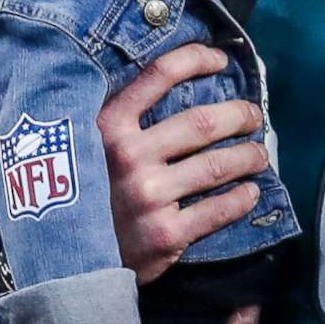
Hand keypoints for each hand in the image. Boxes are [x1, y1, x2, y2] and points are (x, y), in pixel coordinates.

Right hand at [98, 44, 266, 284]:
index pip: (159, 75)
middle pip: (202, 122)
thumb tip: (174, 88)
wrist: (66, 264)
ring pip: (217, 166)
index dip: (196, 59)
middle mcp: (128, 157)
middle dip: (238, 115)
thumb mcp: (86, 148)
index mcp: (107, 127)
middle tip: (253, 117)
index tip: (221, 61)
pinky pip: (218, 210)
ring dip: (248, 156)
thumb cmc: (85, 197)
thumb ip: (120, 121)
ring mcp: (148, 196)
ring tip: (258, 155)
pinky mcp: (165, 234)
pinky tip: (250, 193)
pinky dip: (242, 199)